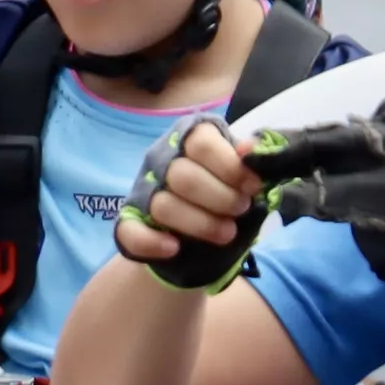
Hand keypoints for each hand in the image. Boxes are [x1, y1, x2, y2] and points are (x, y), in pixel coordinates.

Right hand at [118, 115, 269, 289]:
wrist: (202, 225)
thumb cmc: (226, 186)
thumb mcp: (243, 167)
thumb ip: (252, 157)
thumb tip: (251, 150)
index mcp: (189, 137)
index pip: (202, 143)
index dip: (231, 167)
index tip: (254, 187)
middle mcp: (161, 158)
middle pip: (183, 176)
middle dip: (220, 198)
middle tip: (242, 209)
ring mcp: (143, 189)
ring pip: (163, 206)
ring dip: (200, 224)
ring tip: (227, 233)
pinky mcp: (131, 220)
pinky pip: (130, 231)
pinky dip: (152, 242)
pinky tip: (175, 248)